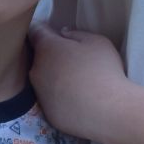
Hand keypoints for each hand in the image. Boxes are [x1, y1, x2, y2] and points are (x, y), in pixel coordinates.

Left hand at [28, 25, 128, 140]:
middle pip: (40, 58)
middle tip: (73, 61)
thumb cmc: (103, 70)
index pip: (35, 31)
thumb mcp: (96, 41)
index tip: (54, 33)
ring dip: (55, 78)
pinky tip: (77, 101)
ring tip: (77, 84)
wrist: (108, 110)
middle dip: (51, 57)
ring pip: (43, 80)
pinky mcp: (47, 113)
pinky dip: (60, 99)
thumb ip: (75, 34)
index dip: (44, 30)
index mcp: (47, 48)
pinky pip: (52, 100)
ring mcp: (40, 94)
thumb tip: (62, 34)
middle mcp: (36, 70)